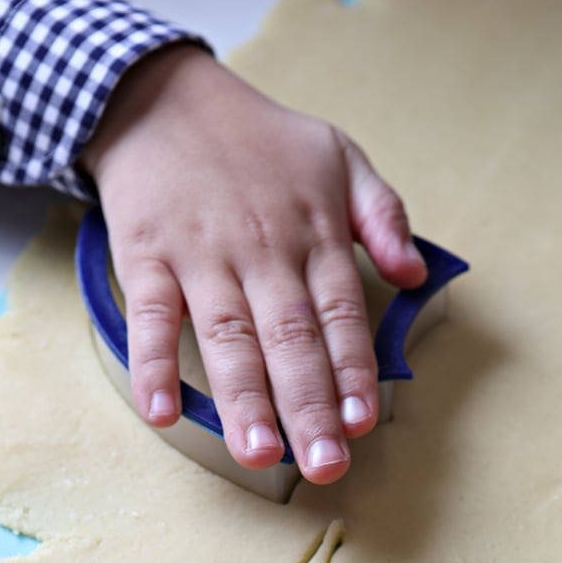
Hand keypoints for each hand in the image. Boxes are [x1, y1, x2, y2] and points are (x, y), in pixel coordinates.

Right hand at [80, 44, 426, 484]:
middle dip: (309, 407)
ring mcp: (202, 257)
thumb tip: (415, 276)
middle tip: (323, 465)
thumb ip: (383, 216)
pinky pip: (149, 317)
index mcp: (313, 236)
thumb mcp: (339, 156)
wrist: (162, 97)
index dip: (353, 372)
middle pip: (291, 340)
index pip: (341, 316)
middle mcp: (262, 252)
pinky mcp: (146, 257)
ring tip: (260, 454)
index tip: (362, 423)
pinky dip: (153, 365)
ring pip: (228, 338)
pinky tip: (163, 413)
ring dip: (244, 399)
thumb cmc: (260, 139)